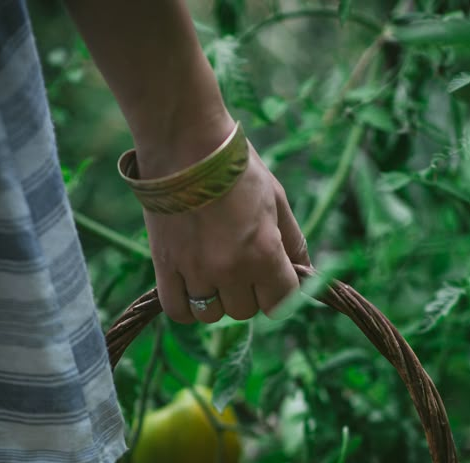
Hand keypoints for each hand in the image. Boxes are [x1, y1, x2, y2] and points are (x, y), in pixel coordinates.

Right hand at [140, 145, 309, 324]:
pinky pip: (178, 311)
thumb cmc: (236, 167)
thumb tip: (304, 271)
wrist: (184, 141)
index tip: (272, 278)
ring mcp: (196, 270)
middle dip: (246, 293)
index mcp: (264, 252)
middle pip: (245, 311)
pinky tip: (191, 287)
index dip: (279, 293)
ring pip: (212, 314)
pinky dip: (186, 306)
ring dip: (216, 300)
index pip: (281, 303)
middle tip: (238, 263)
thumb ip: (293, 241)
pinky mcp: (165, 267)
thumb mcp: (276, 199)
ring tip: (212, 272)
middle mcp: (231, 269)